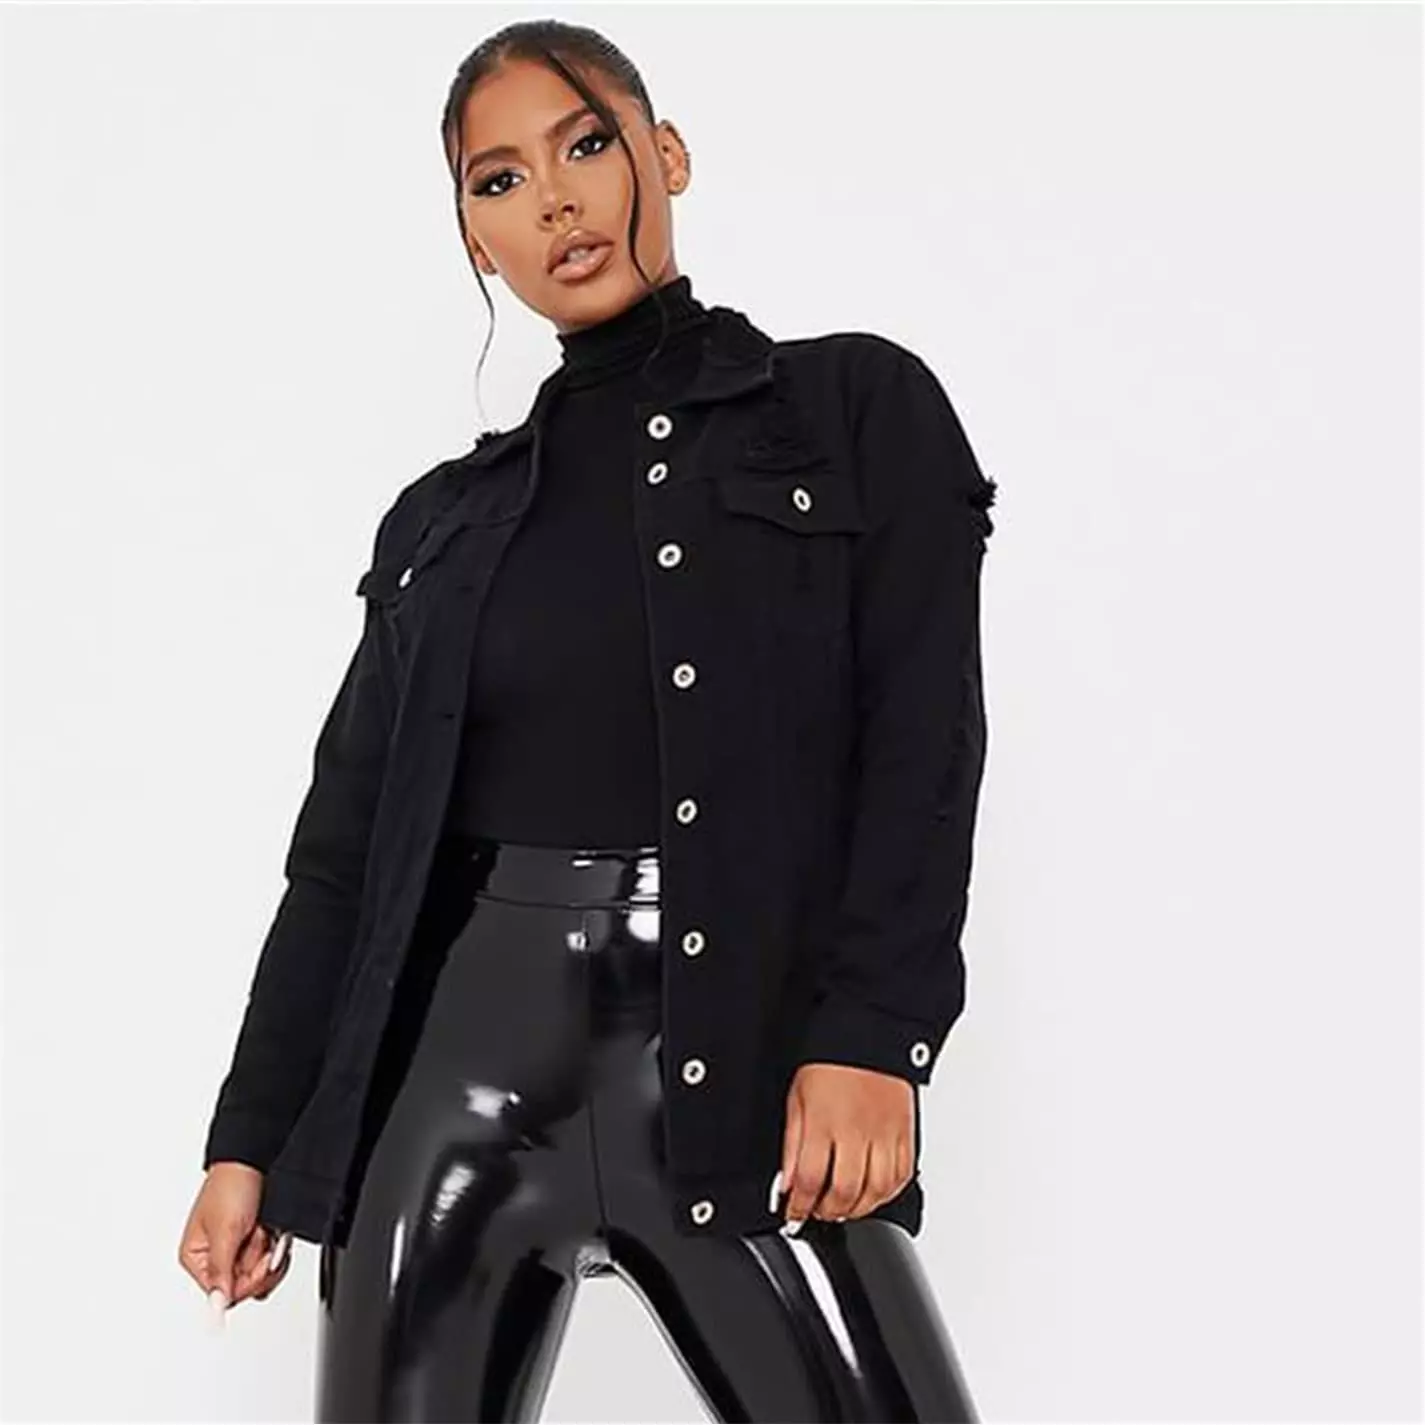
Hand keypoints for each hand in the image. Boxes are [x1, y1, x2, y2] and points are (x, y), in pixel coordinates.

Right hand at [177, 1163, 292, 1311]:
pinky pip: (267, 1261)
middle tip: (261, 1239)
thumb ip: (221, 1272)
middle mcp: (213, 1257)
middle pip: (242, 1286)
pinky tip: (270, 1232)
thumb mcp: (225, 1232)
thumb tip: (216, 1304)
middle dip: (258, 1263)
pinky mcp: (252, 1241)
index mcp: (196, 1257)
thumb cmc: (231, 1186)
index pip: (222, 1293)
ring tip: (262, 1231)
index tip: (261, 1265)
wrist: (253, 1160)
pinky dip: (274, 1248)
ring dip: (266, 1254)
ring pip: (257, 1275)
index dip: (247, 1282)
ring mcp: (235, 1249)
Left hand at [776, 1062, 914, 1231]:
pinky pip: (901, 1177)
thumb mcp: (797, 1099)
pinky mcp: (905, 1134)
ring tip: (843, 1206)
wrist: (868, 1037)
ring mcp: (884, 1135)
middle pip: (844, 1192)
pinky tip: (872, 1193)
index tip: (794, 1214)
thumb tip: (787, 1182)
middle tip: (818, 1211)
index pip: (810, 1180)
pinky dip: (886, 1193)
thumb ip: (792, 1143)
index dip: (799, 1206)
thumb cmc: (830, 1064)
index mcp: (824, 1123)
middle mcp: (856, 1132)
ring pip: (876, 1192)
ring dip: (857, 1209)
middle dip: (827, 1211)